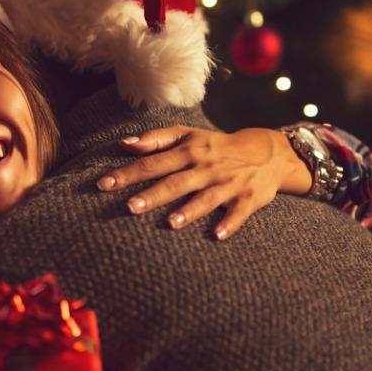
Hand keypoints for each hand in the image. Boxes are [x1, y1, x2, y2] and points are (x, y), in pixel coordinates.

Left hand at [96, 126, 310, 238]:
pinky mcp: (248, 198)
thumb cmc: (217, 146)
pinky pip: (238, 213)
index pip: (152, 163)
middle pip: (175, 182)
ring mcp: (227, 184)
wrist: (267, 151)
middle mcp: (205, 167)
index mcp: (188, 151)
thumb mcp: (188, 134)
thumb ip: (155, 139)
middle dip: (154, 194)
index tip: (104, 184)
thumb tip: (124, 144)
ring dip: (189, 211)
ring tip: (170, 224)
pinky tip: (217, 235)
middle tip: (131, 207)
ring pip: (205, 198)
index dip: (128, 173)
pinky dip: (229, 223)